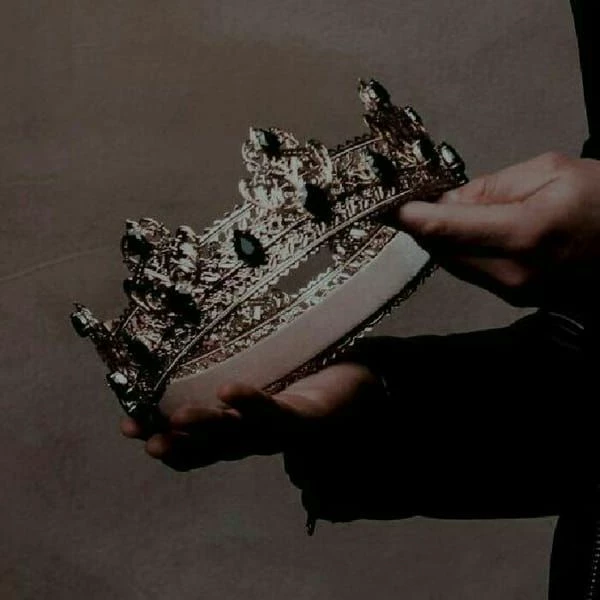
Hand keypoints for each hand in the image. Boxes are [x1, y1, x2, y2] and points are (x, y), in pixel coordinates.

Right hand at [120, 362, 380, 470]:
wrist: (362, 385)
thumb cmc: (306, 374)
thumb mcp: (262, 371)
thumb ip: (232, 363)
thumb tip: (191, 332)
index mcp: (240, 427)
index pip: (195, 439)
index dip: (162, 434)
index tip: (128, 425)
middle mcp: (255, 436)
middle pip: (209, 444)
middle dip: (175, 440)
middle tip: (142, 435)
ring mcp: (278, 429)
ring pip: (236, 433)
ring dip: (206, 426)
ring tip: (178, 417)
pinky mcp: (304, 417)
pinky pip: (275, 413)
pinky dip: (250, 403)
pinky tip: (228, 391)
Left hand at [397, 152, 599, 310]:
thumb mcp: (549, 171)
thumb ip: (491, 188)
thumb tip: (447, 203)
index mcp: (525, 233)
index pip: (445, 229)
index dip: (410, 217)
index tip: (388, 206)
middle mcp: (513, 271)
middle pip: (441, 250)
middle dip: (422, 226)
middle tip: (413, 201)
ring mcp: (513, 290)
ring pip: (451, 263)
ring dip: (438, 239)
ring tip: (438, 213)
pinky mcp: (514, 297)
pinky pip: (469, 271)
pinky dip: (457, 251)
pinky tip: (463, 232)